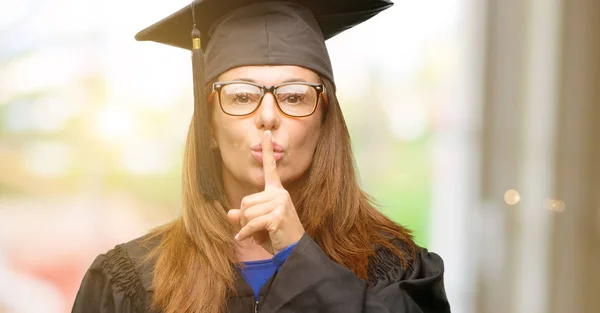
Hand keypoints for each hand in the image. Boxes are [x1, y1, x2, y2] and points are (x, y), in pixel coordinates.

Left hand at [227, 130, 304, 254]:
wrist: (294, 252)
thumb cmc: (277, 237)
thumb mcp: (258, 225)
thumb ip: (244, 217)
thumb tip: (230, 213)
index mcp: (277, 192)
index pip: (270, 168)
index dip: (267, 150)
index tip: (266, 132)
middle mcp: (279, 194)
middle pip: (245, 201)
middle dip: (245, 218)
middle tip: (255, 229)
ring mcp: (280, 204)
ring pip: (246, 212)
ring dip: (246, 227)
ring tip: (258, 234)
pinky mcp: (277, 215)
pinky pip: (251, 223)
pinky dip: (245, 234)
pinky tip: (244, 239)